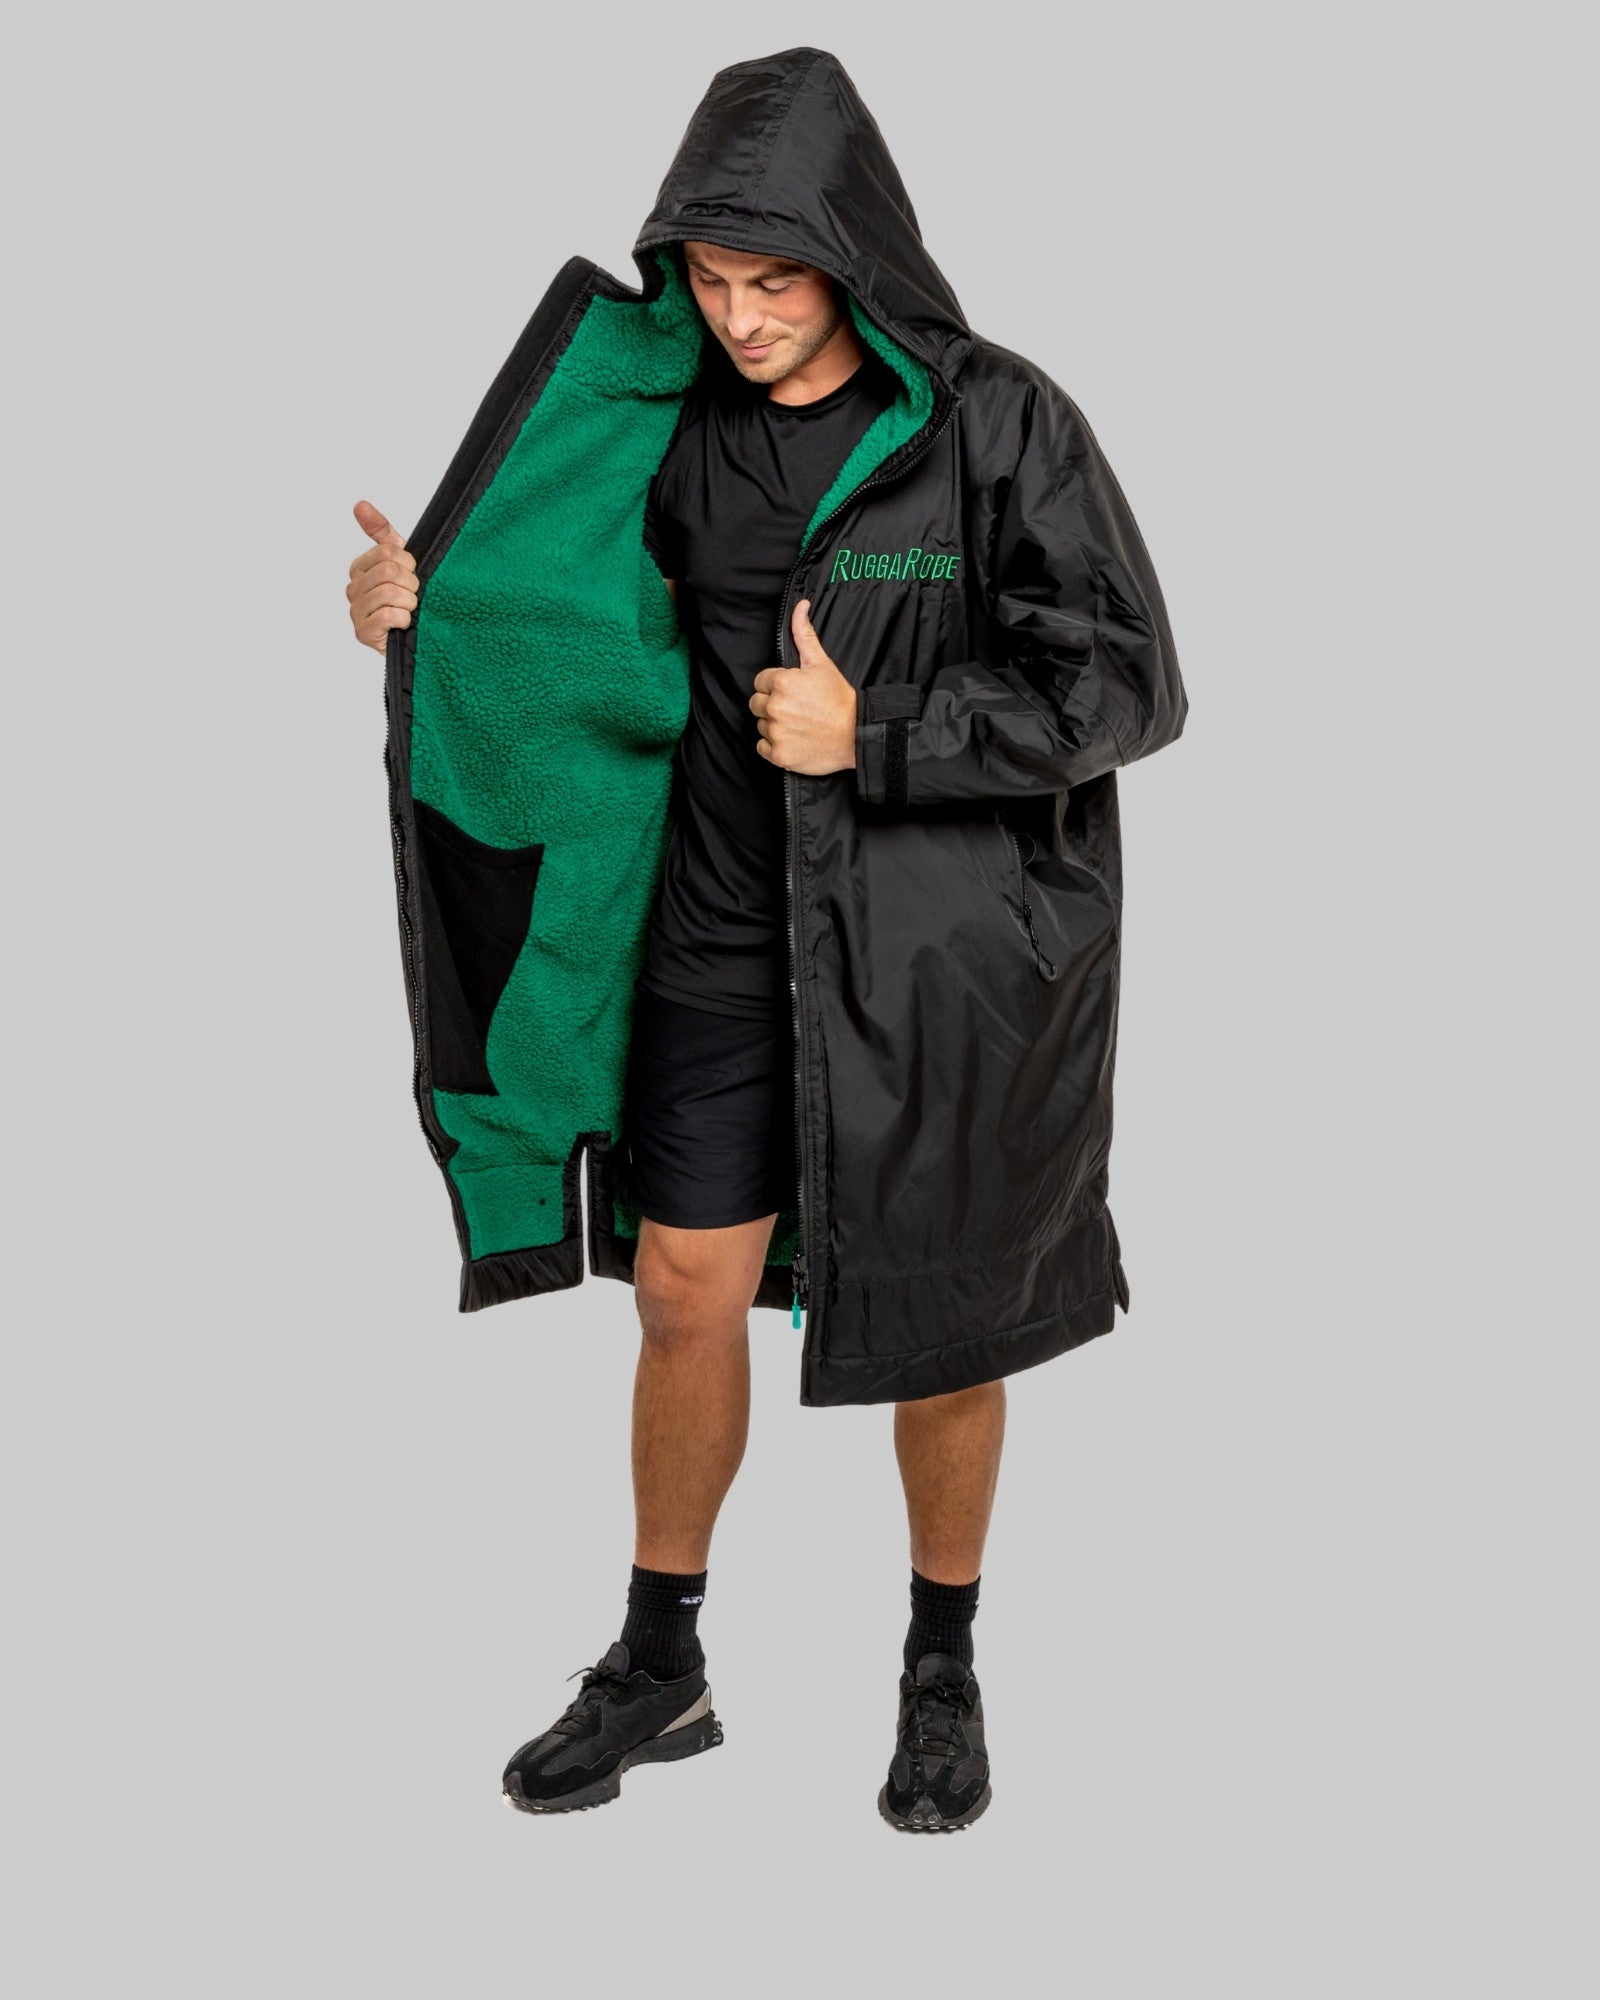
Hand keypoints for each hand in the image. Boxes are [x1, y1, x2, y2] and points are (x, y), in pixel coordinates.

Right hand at [346, 500, 417, 651]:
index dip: (410, 564)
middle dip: (411, 585)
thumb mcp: (401, 562)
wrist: (419, 636)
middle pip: (389, 572)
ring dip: (409, 604)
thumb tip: (359, 504)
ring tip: (409, 611)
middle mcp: (353, 588)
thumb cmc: (409, 598)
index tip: (413, 576)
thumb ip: (381, 533)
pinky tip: (404, 625)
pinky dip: (404, 620)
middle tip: (413, 596)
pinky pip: (388, 616)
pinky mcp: (362, 633)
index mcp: (359, 568)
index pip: (388, 552)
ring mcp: (355, 612)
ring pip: (390, 593)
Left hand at [749, 600, 857, 773]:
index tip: (794, 694)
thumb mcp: (822, 663)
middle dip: (772, 705)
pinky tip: (793, 740)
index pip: (761, 681)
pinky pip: (762, 747)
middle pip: (757, 703)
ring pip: (761, 725)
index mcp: (781, 682)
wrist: (856, 734)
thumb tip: (800, 606)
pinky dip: (774, 746)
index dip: (775, 686)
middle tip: (796, 710)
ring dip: (774, 726)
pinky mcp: (779, 754)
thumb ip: (804, 634)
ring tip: (798, 725)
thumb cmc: (839, 699)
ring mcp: (776, 732)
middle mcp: (775, 706)